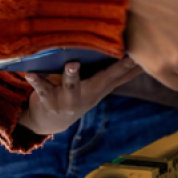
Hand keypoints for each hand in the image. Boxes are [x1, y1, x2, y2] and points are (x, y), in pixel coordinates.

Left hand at [18, 58, 141, 135]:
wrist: (49, 122)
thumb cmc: (76, 93)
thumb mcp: (98, 87)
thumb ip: (116, 75)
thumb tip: (140, 57)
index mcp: (99, 88)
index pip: (121, 75)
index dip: (134, 66)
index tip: (148, 55)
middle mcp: (87, 94)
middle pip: (104, 80)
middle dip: (116, 68)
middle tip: (128, 56)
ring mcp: (68, 99)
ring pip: (71, 85)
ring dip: (72, 75)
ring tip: (73, 64)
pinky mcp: (48, 99)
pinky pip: (41, 88)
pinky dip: (36, 80)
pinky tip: (30, 72)